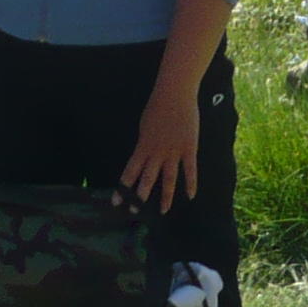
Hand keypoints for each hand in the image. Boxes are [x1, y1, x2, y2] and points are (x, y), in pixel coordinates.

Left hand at [121, 84, 201, 212]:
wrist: (175, 95)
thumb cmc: (157, 106)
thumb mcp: (145, 126)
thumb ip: (145, 143)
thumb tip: (144, 155)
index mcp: (143, 146)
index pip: (130, 172)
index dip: (123, 188)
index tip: (116, 202)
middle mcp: (156, 153)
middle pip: (147, 179)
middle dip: (140, 197)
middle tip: (135, 211)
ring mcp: (174, 152)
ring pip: (168, 179)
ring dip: (166, 197)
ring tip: (163, 211)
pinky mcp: (189, 148)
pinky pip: (190, 170)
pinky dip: (191, 183)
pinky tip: (190, 196)